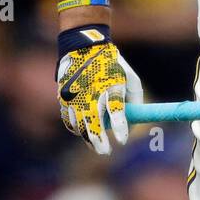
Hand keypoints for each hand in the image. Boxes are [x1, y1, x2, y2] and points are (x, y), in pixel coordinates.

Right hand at [56, 26, 142, 154]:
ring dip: (87, 138)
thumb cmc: (113, 66)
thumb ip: (135, 102)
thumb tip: (133, 126)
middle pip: (94, 122)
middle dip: (100, 141)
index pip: (116, 111)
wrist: (84, 47)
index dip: (119, 128)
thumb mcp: (131, 78)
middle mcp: (92, 91)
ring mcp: (76, 94)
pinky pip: (68, 120)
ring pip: (79, 125)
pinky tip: (83, 133)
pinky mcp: (64, 97)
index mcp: (112, 84)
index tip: (122, 141)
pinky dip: (75, 128)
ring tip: (96, 146)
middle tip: (106, 152)